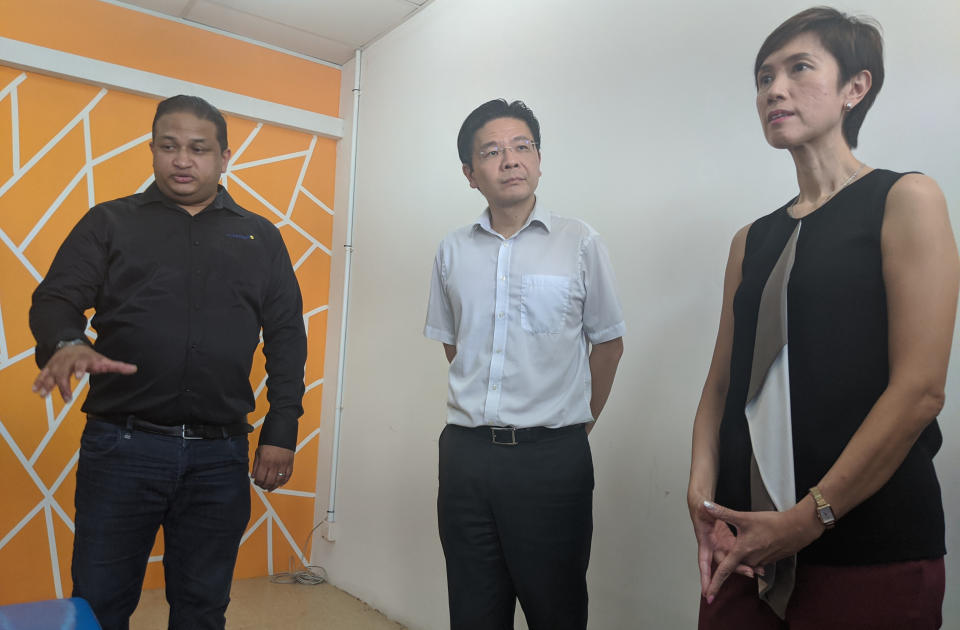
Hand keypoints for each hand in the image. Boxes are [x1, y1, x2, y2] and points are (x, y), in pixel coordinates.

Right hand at [32, 344, 136, 401]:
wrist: (71, 345)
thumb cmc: (89, 356)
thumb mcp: (102, 359)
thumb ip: (117, 366)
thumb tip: (134, 369)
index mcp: (82, 359)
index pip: (81, 363)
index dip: (80, 369)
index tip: (80, 377)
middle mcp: (68, 362)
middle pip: (64, 372)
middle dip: (63, 385)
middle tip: (67, 399)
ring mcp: (57, 364)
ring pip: (50, 374)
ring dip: (47, 385)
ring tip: (43, 395)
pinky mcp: (49, 367)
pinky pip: (42, 374)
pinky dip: (38, 382)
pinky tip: (35, 391)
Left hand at [251, 444, 294, 491]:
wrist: (281, 434)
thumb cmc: (269, 443)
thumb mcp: (258, 453)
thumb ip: (255, 465)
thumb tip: (253, 476)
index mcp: (265, 461)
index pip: (260, 477)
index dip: (257, 482)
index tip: (256, 482)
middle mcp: (274, 464)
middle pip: (269, 481)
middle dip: (264, 486)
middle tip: (262, 486)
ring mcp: (283, 464)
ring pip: (278, 481)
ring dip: (274, 486)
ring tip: (270, 487)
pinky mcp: (290, 464)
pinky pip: (288, 476)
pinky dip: (284, 482)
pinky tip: (279, 484)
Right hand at [689, 497, 759, 598]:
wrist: (703, 506)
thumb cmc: (702, 509)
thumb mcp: (705, 508)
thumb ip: (708, 509)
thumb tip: (704, 505)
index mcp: (705, 541)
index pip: (704, 562)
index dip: (706, 577)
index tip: (707, 591)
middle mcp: (713, 547)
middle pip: (724, 563)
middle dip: (736, 569)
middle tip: (750, 572)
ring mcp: (721, 545)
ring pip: (732, 560)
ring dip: (743, 566)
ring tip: (758, 570)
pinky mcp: (729, 542)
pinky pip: (737, 554)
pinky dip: (746, 559)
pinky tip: (757, 563)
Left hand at [701, 499, 821, 602]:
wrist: (797, 529)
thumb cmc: (772, 524)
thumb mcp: (745, 517)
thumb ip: (723, 513)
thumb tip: (705, 505)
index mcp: (742, 552)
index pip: (724, 571)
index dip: (714, 584)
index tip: (708, 596)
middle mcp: (751, 561)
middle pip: (734, 565)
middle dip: (728, 563)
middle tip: (722, 558)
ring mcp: (761, 561)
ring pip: (744, 562)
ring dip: (741, 557)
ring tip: (743, 546)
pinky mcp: (768, 559)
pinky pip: (754, 560)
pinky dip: (750, 554)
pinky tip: (752, 544)